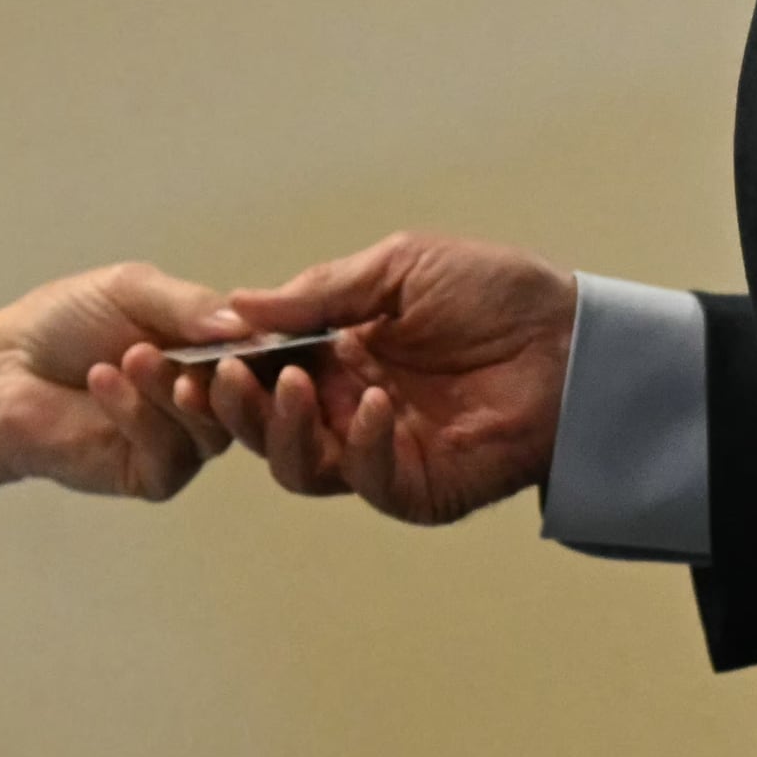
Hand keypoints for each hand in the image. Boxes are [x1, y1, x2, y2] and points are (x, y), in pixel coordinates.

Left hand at [0, 261, 242, 501]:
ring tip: (134, 358)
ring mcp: (181, 439)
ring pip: (212, 430)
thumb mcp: (131, 290)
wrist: (2, 369)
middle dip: (228, 378)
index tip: (257, 334)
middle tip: (209, 360)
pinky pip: (169, 454)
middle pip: (247, 401)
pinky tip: (104, 382)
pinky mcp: (151, 473)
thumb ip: (189, 305)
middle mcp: (204, 397)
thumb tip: (245, 325)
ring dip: (172, 391)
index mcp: (210, 349)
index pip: (261, 355)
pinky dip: (138, 415)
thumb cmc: (63, 323)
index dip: (266, 348)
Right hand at [129, 229, 574, 526]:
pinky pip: (367, 480)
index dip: (221, 364)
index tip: (182, 349)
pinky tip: (371, 404)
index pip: (260, 371)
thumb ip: (322, 292)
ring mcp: (380, 452)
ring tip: (290, 383)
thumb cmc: (497, 294)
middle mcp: (347, 408)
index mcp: (338, 356)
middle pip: (265, 426)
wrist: (574, 339)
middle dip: (231, 404)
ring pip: (299, 465)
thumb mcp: (401, 269)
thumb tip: (238, 305)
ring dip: (280, 429)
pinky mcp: (417, 487)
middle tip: (208, 376)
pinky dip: (359, 446)